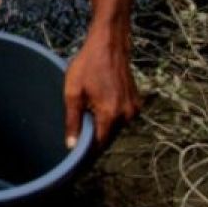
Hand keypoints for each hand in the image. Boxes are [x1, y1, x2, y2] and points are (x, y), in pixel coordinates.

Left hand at [63, 27, 140, 149]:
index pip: (99, 144)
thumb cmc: (87, 66)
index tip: (75, 161)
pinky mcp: (136, 102)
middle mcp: (126, 115)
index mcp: (110, 114)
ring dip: (101, 126)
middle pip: (107, 137)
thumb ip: (73, 121)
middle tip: (75, 138)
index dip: (86, 153)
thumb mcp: (73, 93)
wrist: (109, 45)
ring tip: (86, 114)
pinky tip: (97, 105)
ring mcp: (134, 108)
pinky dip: (109, 116)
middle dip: (92, 138)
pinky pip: (121, 117)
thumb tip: (71, 146)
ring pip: (114, 127)